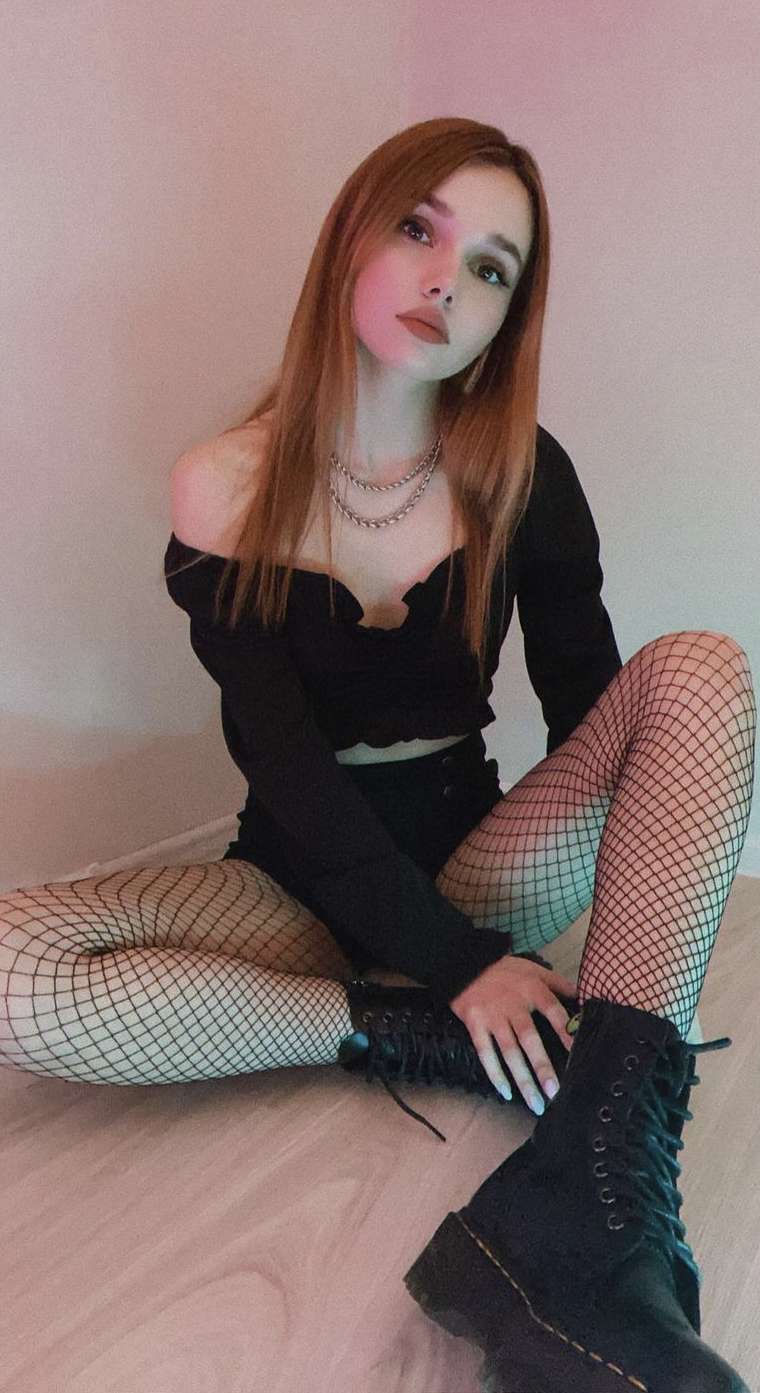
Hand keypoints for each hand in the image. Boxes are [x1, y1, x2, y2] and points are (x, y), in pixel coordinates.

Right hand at [450, 955, 577, 1114]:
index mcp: (532, 990)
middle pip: (530, 1039)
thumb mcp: (534, 969)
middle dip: (542, 1067)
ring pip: (509, 1052)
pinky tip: (505, 1092)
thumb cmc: (505, 969)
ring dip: (522, 1079)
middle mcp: (513, 1005)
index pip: (554, 1013)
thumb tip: (582, 1001)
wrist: (465, 962)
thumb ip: (558, 984)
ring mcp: (492, 1016)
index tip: (578, 1055)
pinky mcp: (474, 1024)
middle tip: (554, 1092)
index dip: (567, 1034)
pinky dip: (495, 1074)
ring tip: (535, 1103)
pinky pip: (485, 1052)